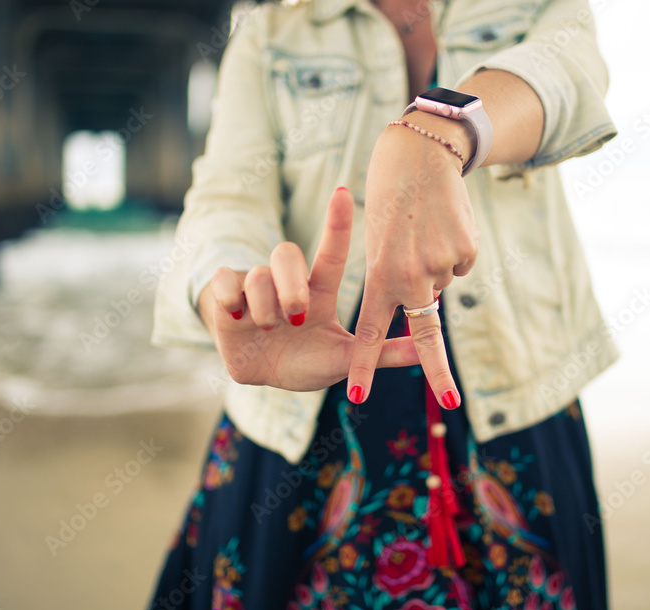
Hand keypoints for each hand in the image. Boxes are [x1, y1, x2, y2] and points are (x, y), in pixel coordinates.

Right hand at [199, 187, 419, 390]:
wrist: (263, 377)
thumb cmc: (306, 361)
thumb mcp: (343, 357)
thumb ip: (381, 353)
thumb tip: (424, 352)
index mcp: (317, 291)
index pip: (329, 251)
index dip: (336, 222)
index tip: (344, 193)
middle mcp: (286, 282)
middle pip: (286, 254)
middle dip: (291, 285)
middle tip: (296, 315)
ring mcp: (254, 288)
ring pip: (257, 274)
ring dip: (265, 307)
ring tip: (269, 328)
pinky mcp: (225, 299)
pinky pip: (224, 282)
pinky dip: (231, 299)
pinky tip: (237, 316)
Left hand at [347, 118, 478, 407]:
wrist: (421, 154)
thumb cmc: (389, 197)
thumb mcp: (377, 240)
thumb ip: (395, 278)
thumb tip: (431, 302)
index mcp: (381, 275)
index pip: (372, 332)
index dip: (365, 366)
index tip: (357, 397)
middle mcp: (414, 276)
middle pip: (426, 325)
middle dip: (438, 370)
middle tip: (450, 403)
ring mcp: (444, 264)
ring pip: (442, 285)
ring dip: (434, 266)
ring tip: (424, 230)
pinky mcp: (468, 251)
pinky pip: (460, 266)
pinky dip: (453, 251)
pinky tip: (444, 225)